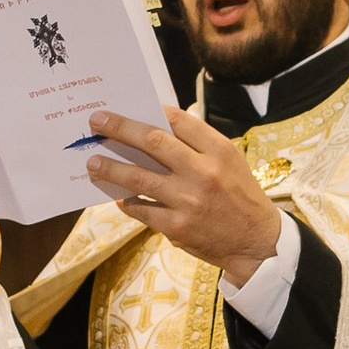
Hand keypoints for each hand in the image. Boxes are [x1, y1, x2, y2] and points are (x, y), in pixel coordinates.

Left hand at [82, 107, 280, 278]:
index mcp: (219, 151)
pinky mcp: (177, 227)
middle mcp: (203, 172)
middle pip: (153, 142)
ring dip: (111, 168)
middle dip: (120, 129)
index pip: (180, 121)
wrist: (256, 241)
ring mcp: (188, 200)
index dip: (153, 111)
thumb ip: (199, 145)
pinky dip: (127, 202)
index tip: (130, 107)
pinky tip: (117, 197)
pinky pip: (142, 209)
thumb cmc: (239, 195)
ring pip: (139, 178)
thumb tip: (156, 128)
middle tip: (97, 122)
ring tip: (92, 162)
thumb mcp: (230, 162)